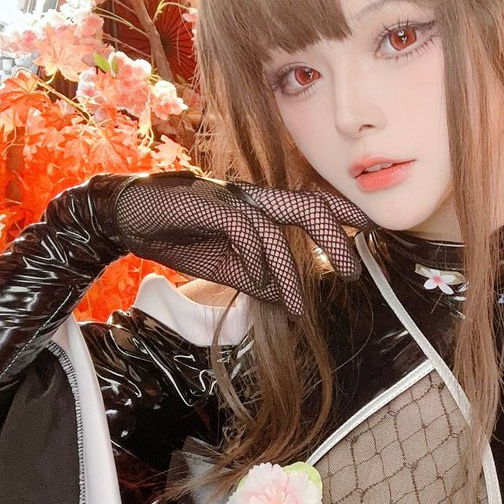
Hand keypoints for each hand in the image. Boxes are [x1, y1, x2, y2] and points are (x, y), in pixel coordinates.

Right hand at [112, 171, 370, 316]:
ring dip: (291, 270)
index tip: (374, 234)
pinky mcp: (208, 203)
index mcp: (261, 208)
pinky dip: (255, 258)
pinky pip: (243, 228)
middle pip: (308, 206)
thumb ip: (256, 280)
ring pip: (277, 223)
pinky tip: (257, 282)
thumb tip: (286, 300)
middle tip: (355, 272)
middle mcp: (253, 197)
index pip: (313, 206)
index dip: (345, 216)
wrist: (129, 217)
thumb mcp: (225, 269)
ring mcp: (231, 198)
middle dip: (337, 236)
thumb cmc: (181, 236)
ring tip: (299, 305)